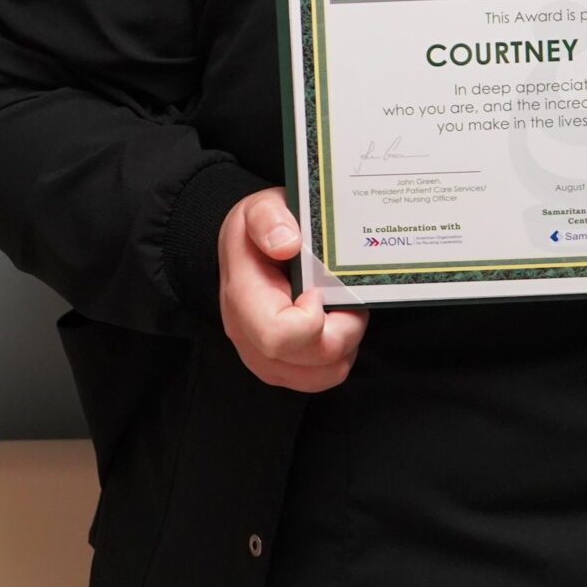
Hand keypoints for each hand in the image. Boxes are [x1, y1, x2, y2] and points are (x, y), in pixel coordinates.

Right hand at [217, 188, 367, 391]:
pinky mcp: (280, 367)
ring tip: (340, 309)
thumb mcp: (261, 207)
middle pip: (308, 360)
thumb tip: (286, 243)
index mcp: (242, 295)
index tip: (320, 290)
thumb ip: (268, 219)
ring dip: (344, 345)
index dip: (312, 319)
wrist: (247, 247)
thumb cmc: (260, 229)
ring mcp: (261, 357)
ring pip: (321, 376)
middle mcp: (246, 334)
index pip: (277, 335)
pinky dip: (338, 356)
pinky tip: (334, 325)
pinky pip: (320, 379)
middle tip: (344, 297)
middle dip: (343, 329)